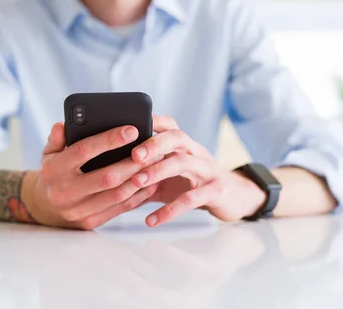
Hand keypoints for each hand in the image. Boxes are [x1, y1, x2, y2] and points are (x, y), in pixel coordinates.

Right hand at [23, 122, 159, 229]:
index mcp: (54, 170)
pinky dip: (138, 195)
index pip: (84, 151)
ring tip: (155, 164)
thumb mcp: (48, 153)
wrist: (44, 208)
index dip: (109, 140)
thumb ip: (57, 138)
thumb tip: (62, 125)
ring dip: (139, 179)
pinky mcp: (90, 222)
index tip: (132, 130)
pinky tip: (149, 182)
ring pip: (116, 195)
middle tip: (153, 149)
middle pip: (106, 177)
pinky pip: (119, 209)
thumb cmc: (53, 173)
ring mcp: (78, 210)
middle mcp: (65, 192)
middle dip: (132, 162)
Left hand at [130, 115, 266, 226]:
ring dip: (158, 170)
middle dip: (154, 143)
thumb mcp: (169, 177)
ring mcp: (207, 170)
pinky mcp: (216, 191)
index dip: (151, 120)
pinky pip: (193, 198)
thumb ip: (143, 175)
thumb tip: (108, 179)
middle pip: (177, 137)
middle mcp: (196, 152)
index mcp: (184, 146)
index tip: (129, 123)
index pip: (168, 125)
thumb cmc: (193, 184)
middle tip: (133, 154)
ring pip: (184, 162)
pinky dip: (171, 210)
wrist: (234, 197)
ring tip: (136, 182)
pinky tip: (152, 220)